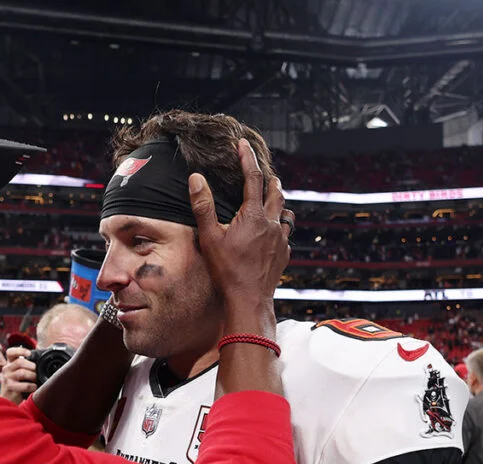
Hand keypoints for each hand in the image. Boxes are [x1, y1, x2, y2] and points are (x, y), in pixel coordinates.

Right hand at [0, 346, 37, 404]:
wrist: (9, 401)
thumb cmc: (18, 386)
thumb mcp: (20, 373)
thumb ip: (27, 364)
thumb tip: (40, 350)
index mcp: (10, 364)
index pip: (11, 352)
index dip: (20, 350)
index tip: (29, 354)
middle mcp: (6, 369)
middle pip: (19, 362)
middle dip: (32, 367)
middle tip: (36, 372)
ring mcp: (7, 378)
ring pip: (22, 373)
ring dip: (32, 376)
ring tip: (35, 380)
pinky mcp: (9, 387)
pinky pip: (24, 385)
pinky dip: (32, 386)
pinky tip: (33, 388)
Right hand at [189, 138, 290, 315]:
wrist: (249, 300)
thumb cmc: (227, 270)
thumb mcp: (209, 237)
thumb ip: (203, 206)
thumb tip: (196, 178)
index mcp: (254, 215)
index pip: (253, 177)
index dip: (247, 158)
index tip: (243, 144)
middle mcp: (272, 223)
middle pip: (276, 192)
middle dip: (269, 179)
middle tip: (264, 172)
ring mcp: (281, 239)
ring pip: (285, 212)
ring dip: (278, 202)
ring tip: (272, 198)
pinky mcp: (284, 254)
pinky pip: (286, 233)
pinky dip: (280, 226)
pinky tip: (274, 231)